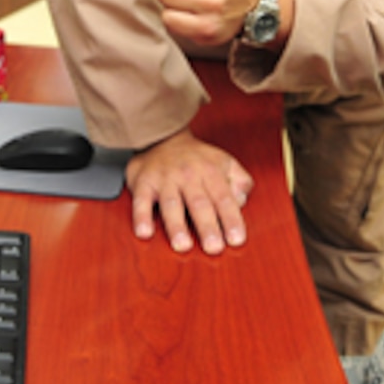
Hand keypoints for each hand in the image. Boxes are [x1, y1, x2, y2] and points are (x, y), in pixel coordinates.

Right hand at [125, 128, 253, 254]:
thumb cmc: (195, 158)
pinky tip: (145, 232)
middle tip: (213, 247)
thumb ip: (239, 180)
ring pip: (172, 204)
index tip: (236, 239)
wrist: (161, 136)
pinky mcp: (143, 183)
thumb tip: (242, 200)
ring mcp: (165, 180)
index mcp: (210, 172)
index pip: (223, 198)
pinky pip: (141, 201)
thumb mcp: (224, 161)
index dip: (231, 219)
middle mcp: (188, 175)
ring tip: (183, 245)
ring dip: (177, 225)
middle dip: (207, 226)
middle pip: (199, 203)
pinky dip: (141, 217)